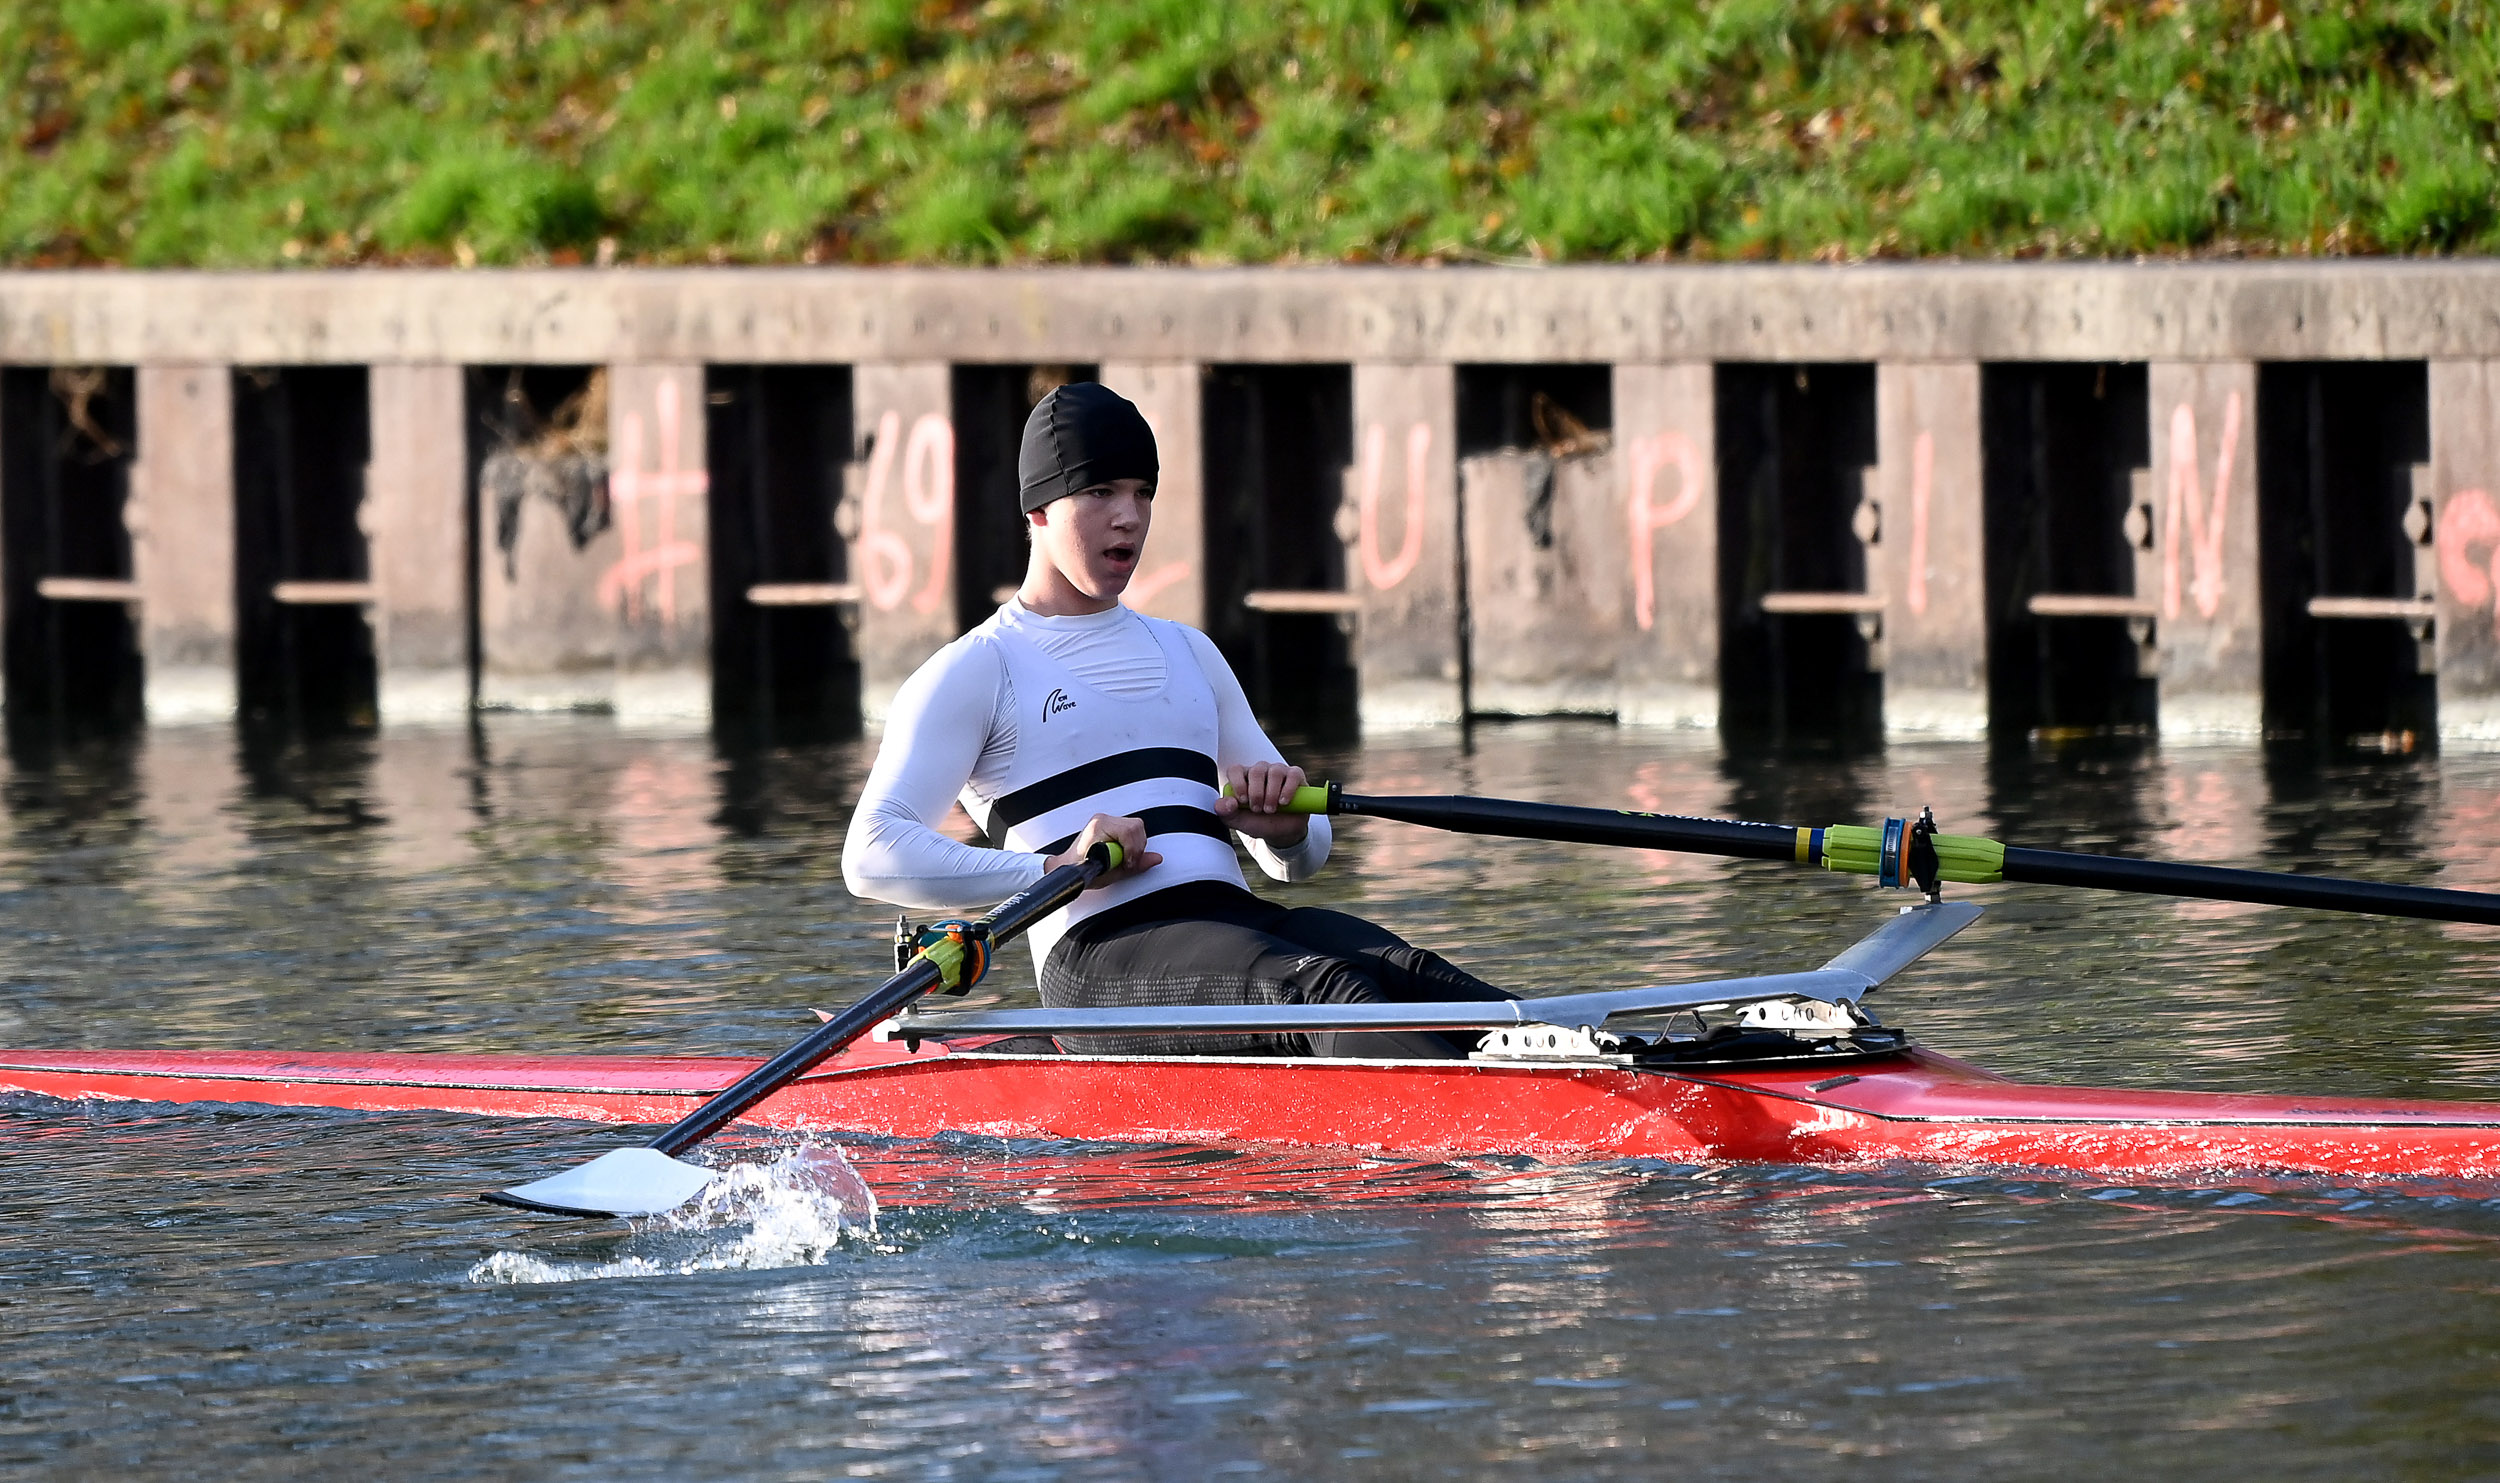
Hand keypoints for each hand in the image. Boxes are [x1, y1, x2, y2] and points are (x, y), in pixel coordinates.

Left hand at [1044, 813, 1160, 887]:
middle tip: (1127, 863)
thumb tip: (1154, 858)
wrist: (1066, 868)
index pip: (1129, 831)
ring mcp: (1107, 820)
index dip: (1133, 851)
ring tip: (1124, 859)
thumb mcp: (1108, 874)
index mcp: (1099, 827)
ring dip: (1135, 846)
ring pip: (1137, 827)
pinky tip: (1122, 853)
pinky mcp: (1111, 824)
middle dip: (1136, 848)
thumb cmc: (1079, 870)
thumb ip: (1134, 866)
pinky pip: (1132, 829)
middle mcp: (1103, 819)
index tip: (1127, 864)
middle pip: (1136, 827)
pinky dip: (1132, 843)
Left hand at [1213, 761, 1310, 846]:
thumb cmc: (1257, 823)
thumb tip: (1225, 803)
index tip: (1242, 801)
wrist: (1281, 833)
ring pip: (1275, 772)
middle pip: (1256, 771)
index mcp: (1243, 778)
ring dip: (1272, 793)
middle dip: (1257, 793)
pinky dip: (1288, 789)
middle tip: (1258, 810)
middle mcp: (1260, 771)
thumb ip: (1226, 812)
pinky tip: (1284, 802)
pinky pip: (1293, 775)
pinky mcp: (1295, 776)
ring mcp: (1279, 771)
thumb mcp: (1239, 821)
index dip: (1238, 783)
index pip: (1236, 770)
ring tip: (1270, 809)